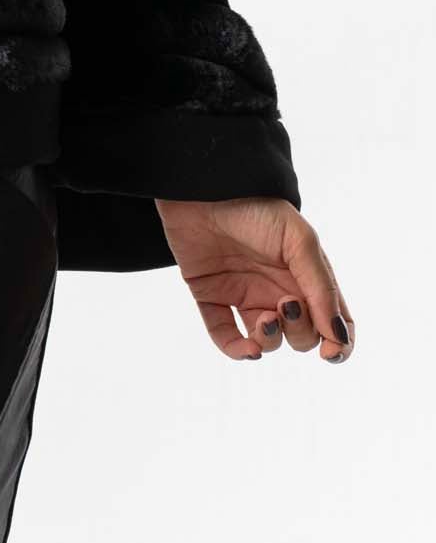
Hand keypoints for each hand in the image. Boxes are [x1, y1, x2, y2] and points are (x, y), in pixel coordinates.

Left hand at [154, 196, 353, 364]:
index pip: (334, 320)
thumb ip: (321, 287)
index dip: (338, 344)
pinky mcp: (211, 296)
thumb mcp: (299, 241)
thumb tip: (338, 336)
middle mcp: (278, 288)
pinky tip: (246, 348)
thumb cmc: (257, 208)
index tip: (330, 354)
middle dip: (300, 333)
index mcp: (306, 275)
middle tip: (285, 305)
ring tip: (263, 319)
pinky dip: (236, 350)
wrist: (202, 188)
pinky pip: (224, 336)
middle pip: (302, 335)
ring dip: (270, 341)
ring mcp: (245, 294)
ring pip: (267, 340)